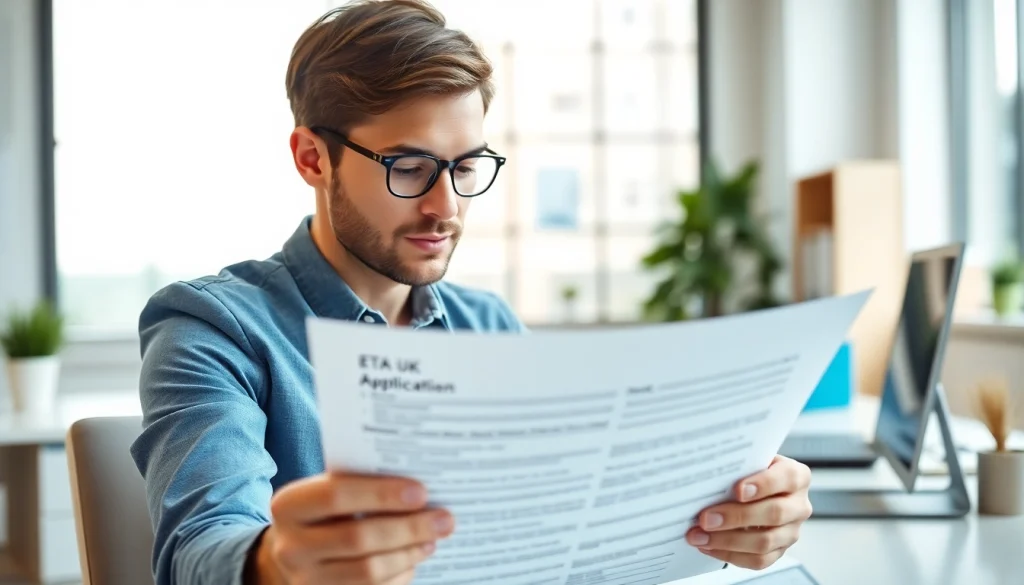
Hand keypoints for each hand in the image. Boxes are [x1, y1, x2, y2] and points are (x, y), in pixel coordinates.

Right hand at [250, 472, 453, 584]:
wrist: (294, 552)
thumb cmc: (324, 512)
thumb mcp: (327, 491)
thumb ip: (360, 485)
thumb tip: (419, 489)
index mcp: (290, 506)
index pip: (336, 495)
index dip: (381, 494)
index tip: (422, 492)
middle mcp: (291, 546)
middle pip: (358, 537)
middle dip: (408, 528)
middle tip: (444, 519)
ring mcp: (306, 579)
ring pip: (368, 570)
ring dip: (409, 553)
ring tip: (433, 538)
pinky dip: (400, 574)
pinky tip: (415, 558)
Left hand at [686, 455, 811, 569]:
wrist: (756, 490)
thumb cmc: (751, 472)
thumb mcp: (750, 461)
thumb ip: (739, 465)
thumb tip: (708, 474)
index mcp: (796, 476)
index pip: (786, 478)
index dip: (763, 484)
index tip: (737, 490)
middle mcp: (799, 505)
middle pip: (774, 514)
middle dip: (736, 517)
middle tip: (706, 518)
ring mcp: (791, 531)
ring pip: (765, 542)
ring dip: (728, 541)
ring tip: (700, 536)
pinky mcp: (779, 551)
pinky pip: (758, 560)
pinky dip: (729, 554)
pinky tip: (708, 546)